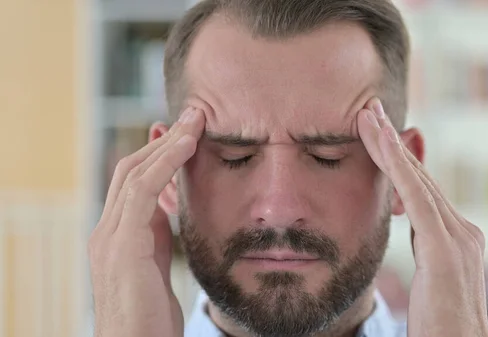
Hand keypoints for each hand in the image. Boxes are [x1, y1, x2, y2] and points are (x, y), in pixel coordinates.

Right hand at [88, 107, 204, 336]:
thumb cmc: (149, 319)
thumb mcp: (156, 267)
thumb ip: (157, 237)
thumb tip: (169, 208)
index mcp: (119, 235)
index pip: (134, 181)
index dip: (159, 153)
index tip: (184, 131)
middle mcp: (108, 231)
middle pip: (131, 168)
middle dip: (163, 140)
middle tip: (193, 115)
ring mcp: (110, 237)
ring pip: (135, 172)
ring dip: (167, 143)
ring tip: (195, 120)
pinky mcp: (121, 245)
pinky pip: (142, 191)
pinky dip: (165, 163)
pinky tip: (187, 145)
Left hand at [357, 98, 487, 336]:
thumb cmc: (440, 326)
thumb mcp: (430, 280)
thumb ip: (423, 249)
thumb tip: (409, 226)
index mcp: (454, 238)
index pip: (421, 190)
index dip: (399, 159)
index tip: (376, 133)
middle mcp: (462, 231)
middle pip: (419, 177)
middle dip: (392, 142)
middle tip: (369, 110)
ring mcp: (459, 238)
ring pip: (417, 181)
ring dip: (390, 145)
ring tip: (368, 116)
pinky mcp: (447, 251)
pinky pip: (417, 200)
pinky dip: (399, 169)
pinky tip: (382, 144)